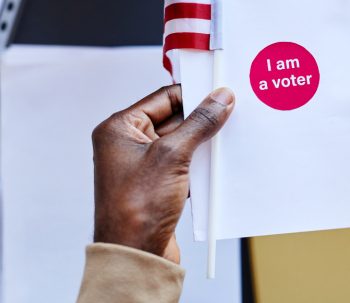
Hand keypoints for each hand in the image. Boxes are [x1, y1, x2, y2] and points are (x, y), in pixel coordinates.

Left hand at [91, 85, 234, 262]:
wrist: (134, 256)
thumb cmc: (136, 208)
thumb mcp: (172, 155)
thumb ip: (199, 123)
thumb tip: (219, 99)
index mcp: (119, 129)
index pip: (163, 98)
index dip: (193, 94)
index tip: (220, 93)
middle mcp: (127, 145)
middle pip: (174, 120)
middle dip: (201, 121)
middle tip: (229, 116)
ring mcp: (142, 167)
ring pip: (181, 144)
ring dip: (202, 145)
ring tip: (225, 143)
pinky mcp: (156, 186)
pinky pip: (183, 165)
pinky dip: (199, 166)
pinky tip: (216, 168)